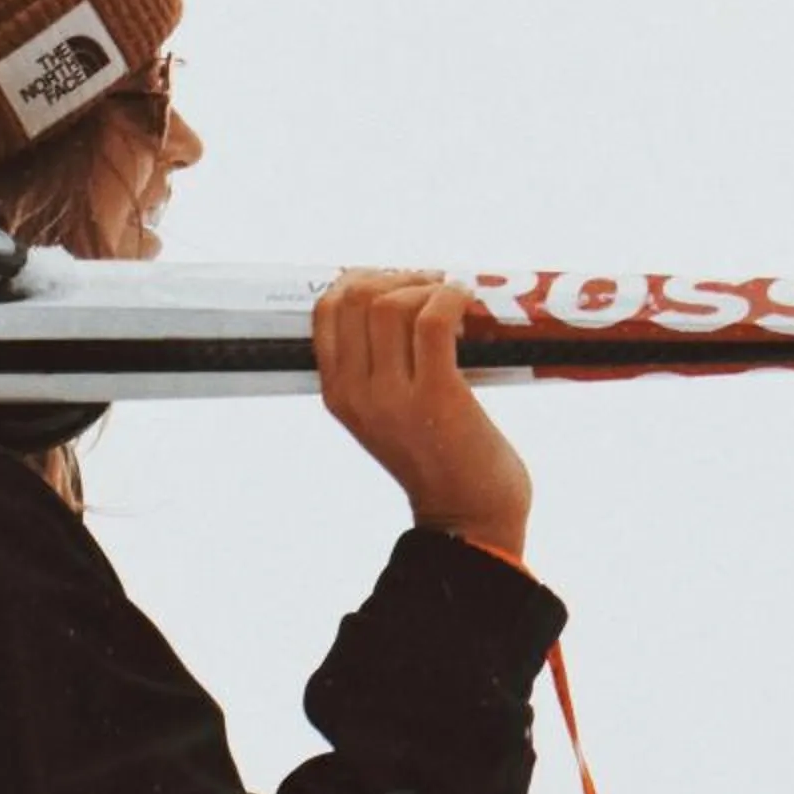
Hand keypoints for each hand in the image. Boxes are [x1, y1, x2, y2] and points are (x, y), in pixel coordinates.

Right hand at [313, 270, 532, 561]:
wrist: (468, 517)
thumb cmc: (439, 461)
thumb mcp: (387, 415)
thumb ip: (381, 371)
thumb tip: (400, 303)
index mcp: (338, 395)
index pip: (325, 310)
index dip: (363, 279)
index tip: (399, 284)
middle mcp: (356, 394)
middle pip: (355, 297)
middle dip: (397, 276)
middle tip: (431, 287)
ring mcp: (392, 397)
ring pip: (391, 304)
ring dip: (427, 287)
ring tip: (452, 299)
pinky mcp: (435, 396)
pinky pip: (432, 319)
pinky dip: (451, 298)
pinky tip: (466, 302)